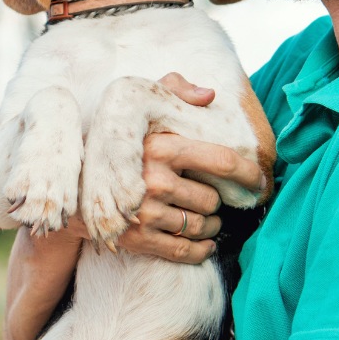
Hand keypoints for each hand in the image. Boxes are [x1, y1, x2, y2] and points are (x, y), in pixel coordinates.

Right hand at [116, 72, 264, 263]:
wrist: (77, 184)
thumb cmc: (119, 140)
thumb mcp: (139, 103)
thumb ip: (174, 88)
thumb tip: (209, 96)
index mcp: (162, 146)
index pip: (222, 162)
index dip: (249, 174)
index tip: (260, 182)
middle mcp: (154, 180)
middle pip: (212, 199)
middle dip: (216, 201)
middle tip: (211, 198)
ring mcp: (144, 213)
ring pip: (201, 226)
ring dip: (210, 226)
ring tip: (205, 217)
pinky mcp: (137, 239)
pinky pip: (185, 251)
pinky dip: (201, 251)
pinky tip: (204, 244)